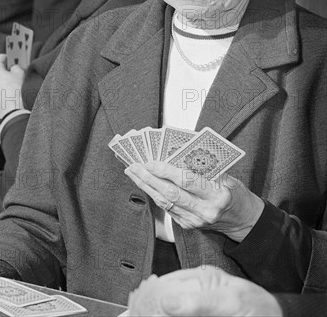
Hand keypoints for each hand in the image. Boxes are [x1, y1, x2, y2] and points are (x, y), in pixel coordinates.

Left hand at [0, 54, 25, 118]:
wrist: (13, 111)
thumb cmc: (16, 92)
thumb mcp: (21, 74)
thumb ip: (16, 67)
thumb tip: (14, 68)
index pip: (0, 57)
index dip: (9, 57)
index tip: (14, 59)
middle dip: (5, 70)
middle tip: (15, 72)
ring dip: (1, 81)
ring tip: (13, 85)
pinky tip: (9, 95)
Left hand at [124, 161, 263, 241]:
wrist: (245, 221)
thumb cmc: (235, 193)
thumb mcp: (226, 176)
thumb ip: (203, 167)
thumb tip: (175, 153)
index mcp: (217, 194)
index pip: (186, 181)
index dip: (166, 171)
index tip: (150, 162)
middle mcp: (205, 210)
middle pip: (170, 193)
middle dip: (148, 178)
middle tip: (133, 165)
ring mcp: (196, 221)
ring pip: (164, 202)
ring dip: (146, 186)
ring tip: (133, 172)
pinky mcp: (188, 226)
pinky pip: (167, 208)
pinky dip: (154, 195)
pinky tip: (145, 184)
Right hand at [127, 266, 281, 315]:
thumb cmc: (261, 309)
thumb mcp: (231, 302)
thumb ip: (199, 302)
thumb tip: (166, 302)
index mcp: (201, 277)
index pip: (166, 285)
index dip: (149, 297)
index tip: (137, 308)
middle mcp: (196, 287)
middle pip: (163, 295)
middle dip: (148, 305)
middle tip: (135, 312)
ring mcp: (198, 302)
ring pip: (169, 304)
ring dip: (155, 308)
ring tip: (142, 312)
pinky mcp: (202, 309)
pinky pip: (179, 308)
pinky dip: (169, 310)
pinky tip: (158, 312)